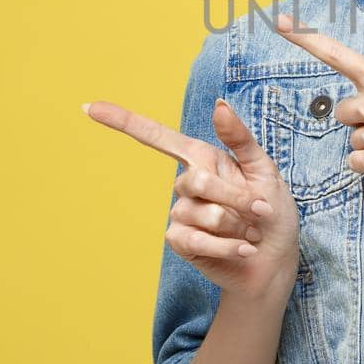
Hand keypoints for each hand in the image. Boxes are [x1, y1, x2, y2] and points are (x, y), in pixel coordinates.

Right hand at [82, 96, 299, 300]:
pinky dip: (227, 246)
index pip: (157, 137)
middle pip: (197, 181)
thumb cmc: (271, 210)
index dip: (123, 121)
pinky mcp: (181, 243)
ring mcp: (180, 213)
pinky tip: (243, 249)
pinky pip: (195, 240)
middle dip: (236, 197)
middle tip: (260, 209)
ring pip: (201, 213)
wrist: (274, 259)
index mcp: (203, 159)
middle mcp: (187, 184)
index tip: (89, 107)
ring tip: (249, 232)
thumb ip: (240, 138)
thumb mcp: (264, 169)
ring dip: (236, 225)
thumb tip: (219, 104)